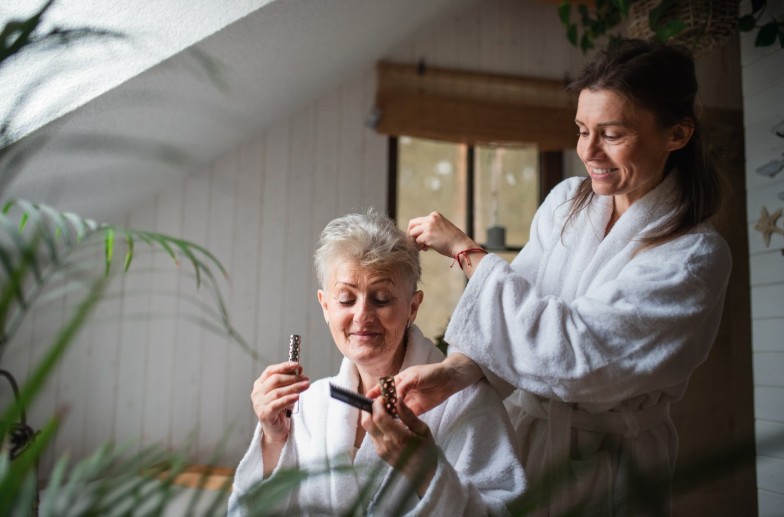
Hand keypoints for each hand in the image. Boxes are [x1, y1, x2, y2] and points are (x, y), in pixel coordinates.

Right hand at [251, 361, 309, 443]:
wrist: (276, 430)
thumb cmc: (281, 409)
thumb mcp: (286, 392)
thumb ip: (290, 380)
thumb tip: (299, 369)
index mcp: (260, 384)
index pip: (270, 371)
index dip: (284, 366)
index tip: (297, 365)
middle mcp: (257, 393)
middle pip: (275, 380)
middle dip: (293, 378)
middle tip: (306, 379)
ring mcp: (259, 404)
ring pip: (278, 392)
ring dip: (294, 387)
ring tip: (306, 386)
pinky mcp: (264, 414)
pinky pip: (277, 404)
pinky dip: (288, 399)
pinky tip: (297, 397)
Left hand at [361, 397, 437, 496]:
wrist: (421, 475)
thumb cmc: (426, 451)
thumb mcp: (423, 430)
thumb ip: (408, 415)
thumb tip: (398, 399)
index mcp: (398, 437)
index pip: (379, 416)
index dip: (378, 404)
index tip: (384, 398)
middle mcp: (385, 443)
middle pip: (366, 421)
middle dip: (369, 408)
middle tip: (380, 403)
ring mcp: (380, 449)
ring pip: (367, 428)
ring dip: (371, 416)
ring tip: (384, 412)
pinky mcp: (379, 452)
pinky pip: (372, 435)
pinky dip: (375, 425)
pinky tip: (386, 424)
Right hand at [366, 353, 482, 414]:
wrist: (449, 379)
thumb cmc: (431, 373)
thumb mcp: (415, 377)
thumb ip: (403, 386)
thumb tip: (393, 397)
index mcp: (398, 381)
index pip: (382, 387)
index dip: (374, 393)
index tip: (366, 400)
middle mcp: (401, 392)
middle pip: (386, 400)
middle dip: (378, 406)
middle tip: (371, 414)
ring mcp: (407, 402)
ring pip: (394, 410)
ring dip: (388, 415)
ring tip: (380, 422)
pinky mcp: (415, 410)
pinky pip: (404, 417)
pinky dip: (398, 421)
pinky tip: (393, 426)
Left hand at [407, 211, 477, 257]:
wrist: (461, 245)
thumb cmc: (453, 240)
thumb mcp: (442, 227)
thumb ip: (431, 227)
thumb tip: (417, 234)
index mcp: (435, 215)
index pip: (418, 220)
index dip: (417, 230)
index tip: (420, 237)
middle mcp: (431, 218)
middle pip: (412, 224)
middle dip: (412, 234)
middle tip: (416, 242)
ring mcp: (429, 226)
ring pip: (412, 233)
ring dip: (416, 241)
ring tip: (423, 247)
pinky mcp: (428, 236)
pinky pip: (417, 241)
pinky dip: (419, 246)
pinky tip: (426, 249)